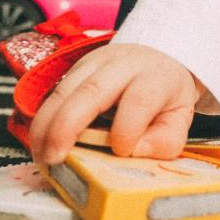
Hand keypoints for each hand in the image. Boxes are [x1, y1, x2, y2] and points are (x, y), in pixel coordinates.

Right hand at [28, 43, 201, 166]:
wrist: (155, 60)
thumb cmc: (164, 95)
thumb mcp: (178, 118)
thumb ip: (165, 140)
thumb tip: (134, 152)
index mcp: (155, 76)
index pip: (140, 100)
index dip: (127, 129)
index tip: (120, 152)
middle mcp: (123, 64)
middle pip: (92, 90)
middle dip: (68, 126)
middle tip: (55, 159)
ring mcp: (94, 63)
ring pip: (63, 89)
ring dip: (46, 126)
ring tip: (42, 157)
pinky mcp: (74, 69)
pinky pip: (53, 94)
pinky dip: (43, 121)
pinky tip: (41, 144)